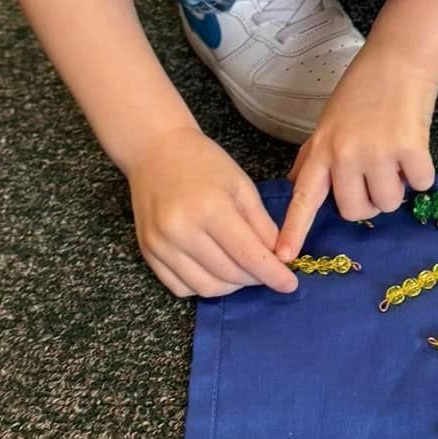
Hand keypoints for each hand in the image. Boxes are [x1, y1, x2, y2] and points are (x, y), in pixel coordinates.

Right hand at [128, 126, 299, 299]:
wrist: (155, 150)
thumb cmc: (203, 162)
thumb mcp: (242, 186)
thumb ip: (262, 225)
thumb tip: (279, 259)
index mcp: (210, 208)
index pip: (248, 255)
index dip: (273, 274)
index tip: (290, 284)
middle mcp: (180, 231)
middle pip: (229, 275)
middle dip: (255, 278)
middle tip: (266, 269)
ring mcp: (160, 244)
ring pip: (206, 288)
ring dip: (232, 286)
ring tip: (242, 270)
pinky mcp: (148, 252)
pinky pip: (181, 288)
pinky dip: (204, 286)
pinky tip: (215, 271)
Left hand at [275, 44, 437, 259]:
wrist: (398, 61)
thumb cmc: (362, 91)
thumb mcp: (327, 124)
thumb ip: (313, 156)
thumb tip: (294, 182)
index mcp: (322, 151)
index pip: (303, 197)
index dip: (293, 229)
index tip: (283, 258)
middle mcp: (344, 155)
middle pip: (355, 211)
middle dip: (370, 201)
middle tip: (377, 174)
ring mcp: (376, 153)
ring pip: (389, 202)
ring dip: (398, 187)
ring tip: (395, 157)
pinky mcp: (409, 148)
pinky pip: (420, 184)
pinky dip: (422, 172)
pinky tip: (414, 148)